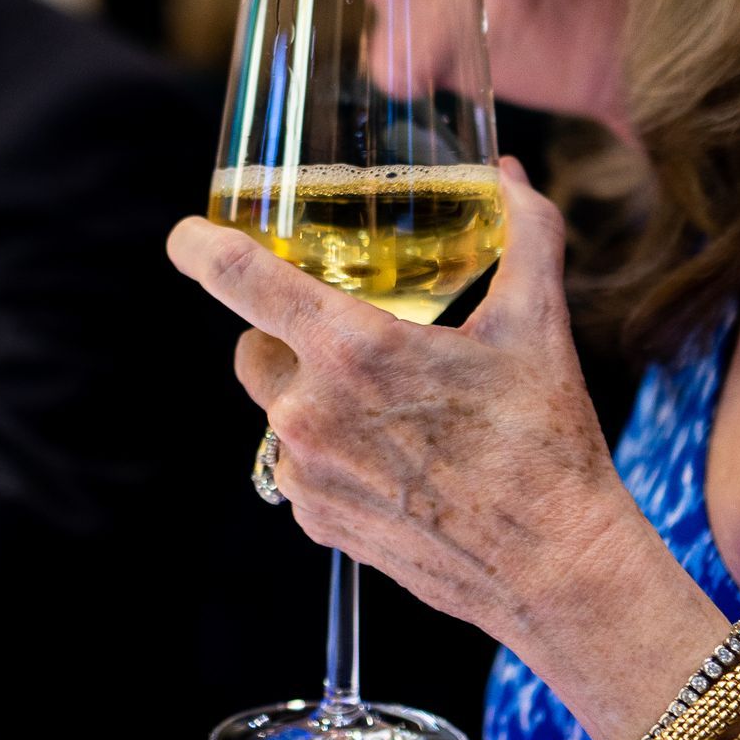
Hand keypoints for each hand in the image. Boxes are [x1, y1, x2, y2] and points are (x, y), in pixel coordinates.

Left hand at [167, 164, 628, 645]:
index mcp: (353, 349)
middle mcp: (310, 411)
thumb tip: (513, 173)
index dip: (199, 246)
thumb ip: (525, 233)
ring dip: (315, 397)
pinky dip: (331, 453)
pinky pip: (300, 465)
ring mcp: (306, 473)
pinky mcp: (315, 520)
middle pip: (254, 345)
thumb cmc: (544, 444)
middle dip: (288, 333)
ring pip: (279, 408)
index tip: (186, 236)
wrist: (553, 566)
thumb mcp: (538, 325)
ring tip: (395, 410)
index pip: (239, 278)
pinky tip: (396, 462)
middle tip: (357, 339)